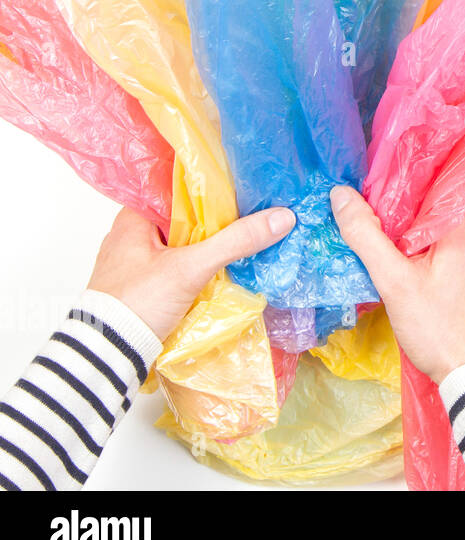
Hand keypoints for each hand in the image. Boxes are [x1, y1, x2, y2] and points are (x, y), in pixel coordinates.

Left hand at [88, 206, 295, 340]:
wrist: (107, 354)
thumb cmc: (138, 302)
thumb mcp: (190, 267)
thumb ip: (235, 241)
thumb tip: (282, 217)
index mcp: (133, 218)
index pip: (177, 189)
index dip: (212, 186)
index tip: (245, 186)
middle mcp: (131, 235)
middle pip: (184, 217)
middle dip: (216, 218)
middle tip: (255, 210)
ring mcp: (136, 262)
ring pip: (183, 243)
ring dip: (209, 243)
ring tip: (247, 235)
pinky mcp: (143, 286)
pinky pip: (179, 265)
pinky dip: (200, 264)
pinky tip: (225, 266)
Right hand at [330, 186, 464, 383]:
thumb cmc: (441, 330)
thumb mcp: (394, 281)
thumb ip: (365, 235)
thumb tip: (341, 196)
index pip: (431, 176)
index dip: (396, 181)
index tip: (369, 189)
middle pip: (440, 196)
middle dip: (406, 205)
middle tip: (374, 217)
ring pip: (449, 216)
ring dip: (420, 224)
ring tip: (389, 236)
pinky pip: (461, 235)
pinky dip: (437, 239)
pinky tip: (414, 256)